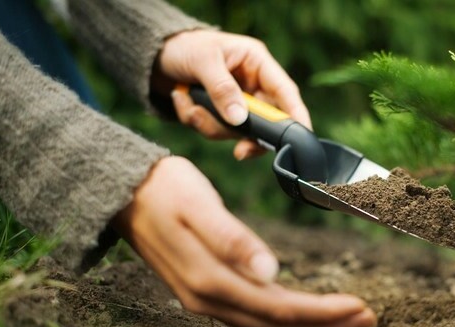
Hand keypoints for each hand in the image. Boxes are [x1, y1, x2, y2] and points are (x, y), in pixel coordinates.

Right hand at [112, 156, 375, 326]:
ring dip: (309, 323)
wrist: (125, 192)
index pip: (278, 309)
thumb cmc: (165, 191)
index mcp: (210, 281)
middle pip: (277, 325)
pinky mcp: (206, 288)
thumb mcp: (199, 206)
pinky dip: (285, 314)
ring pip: (266, 323)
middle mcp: (208, 298)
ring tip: (346, 317)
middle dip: (325, 324)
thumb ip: (233, 240)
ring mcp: (205, 298)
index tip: (360, 307)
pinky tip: (303, 308)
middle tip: (367, 318)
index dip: (322, 313)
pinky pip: (253, 312)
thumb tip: (270, 272)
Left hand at [153, 30, 310, 159]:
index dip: (296, 116)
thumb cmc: (183, 47)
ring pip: (236, 131)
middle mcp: (252, 85)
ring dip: (209, 123)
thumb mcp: (203, 61)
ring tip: (186, 100)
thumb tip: (240, 119)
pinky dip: (195, 120)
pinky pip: (215, 131)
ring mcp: (236, 102)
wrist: (154, 56)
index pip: (286, 93)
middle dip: (243, 134)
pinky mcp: (220, 115)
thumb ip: (222, 89)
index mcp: (257, 63)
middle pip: (264, 122)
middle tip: (238, 151)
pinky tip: (182, 100)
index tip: (301, 138)